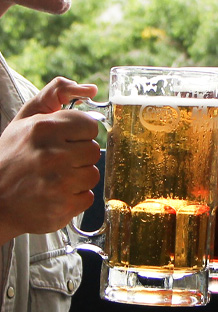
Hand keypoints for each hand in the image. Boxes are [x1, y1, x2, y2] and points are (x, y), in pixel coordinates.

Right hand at [0, 77, 100, 244]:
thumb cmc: (12, 156)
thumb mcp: (25, 119)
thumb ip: (55, 95)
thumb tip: (90, 89)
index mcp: (43, 128)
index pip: (89, 126)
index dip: (79, 134)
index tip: (66, 140)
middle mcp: (53, 154)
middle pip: (93, 151)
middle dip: (79, 156)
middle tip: (58, 161)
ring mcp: (60, 182)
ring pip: (93, 174)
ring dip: (78, 178)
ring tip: (55, 178)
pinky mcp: (65, 205)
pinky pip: (88, 197)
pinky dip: (75, 197)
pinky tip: (56, 194)